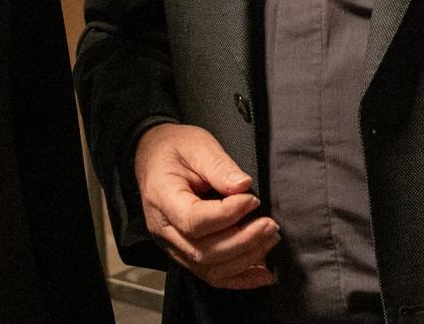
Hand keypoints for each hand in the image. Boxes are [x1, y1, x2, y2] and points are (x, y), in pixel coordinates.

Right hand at [134, 122, 279, 289]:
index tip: (252, 200)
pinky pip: (210, 275)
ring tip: (269, 239)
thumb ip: (218, 165)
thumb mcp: (196, 145)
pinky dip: (239, 278)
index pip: (193, 220)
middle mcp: (163, 228)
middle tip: (269, 224)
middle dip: (243, 241)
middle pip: (203, 250)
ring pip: (209, 267)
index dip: (227, 215)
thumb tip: (243, 186)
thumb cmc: (174, 149)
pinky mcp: (184, 253)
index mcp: (161, 197)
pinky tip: (262, 273)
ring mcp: (172, 245)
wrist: (154, 157)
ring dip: (245, 258)